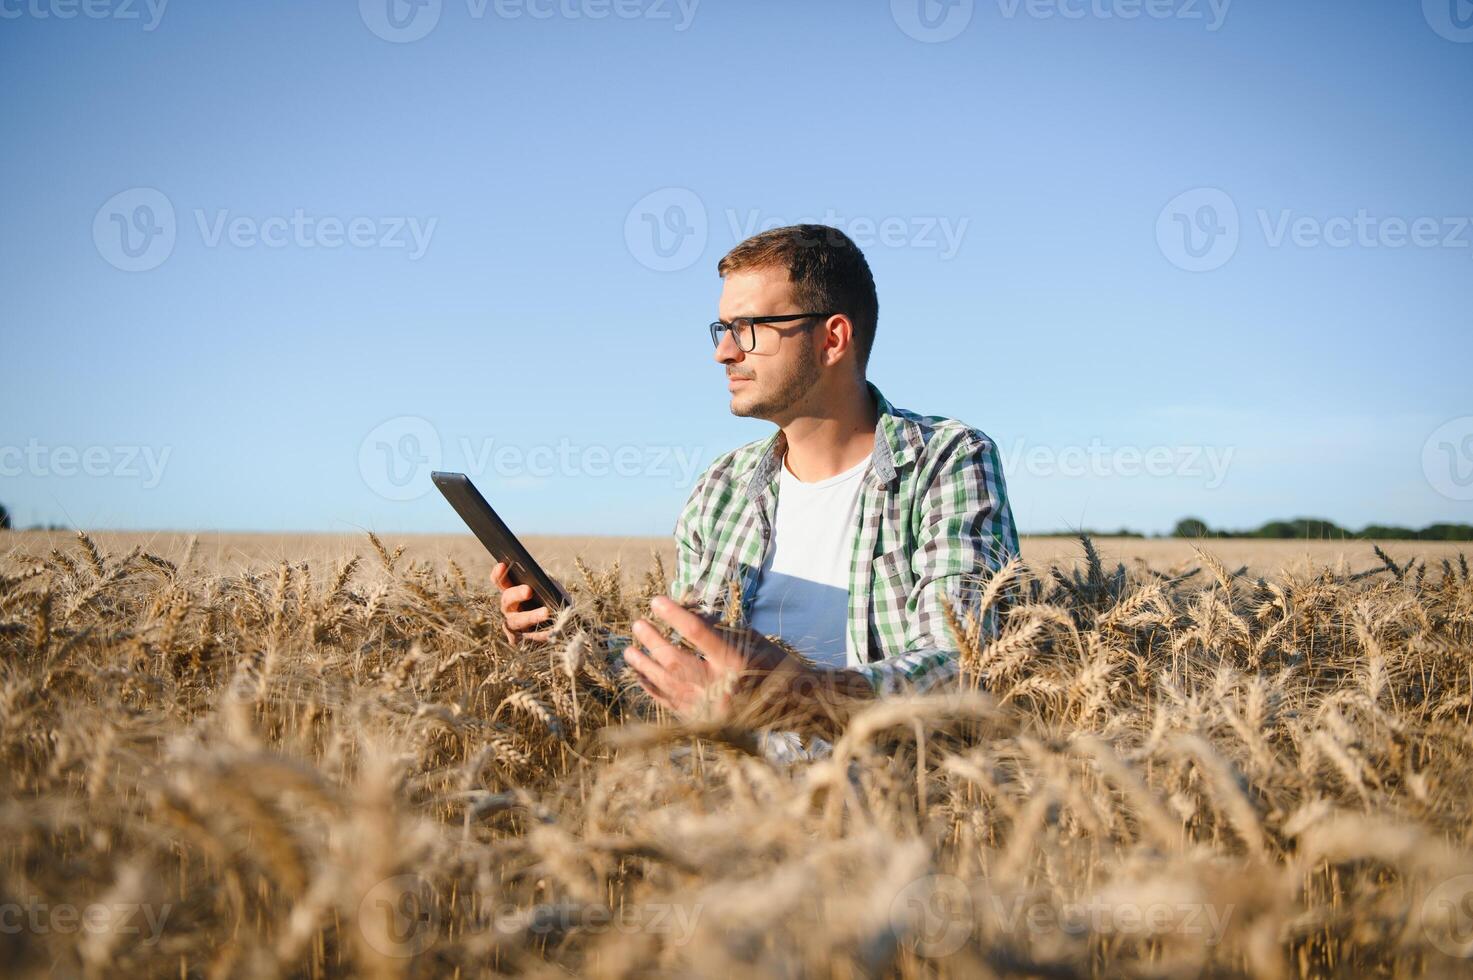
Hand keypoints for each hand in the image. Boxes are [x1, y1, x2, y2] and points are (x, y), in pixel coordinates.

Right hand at [491, 561, 555, 645]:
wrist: (562, 626)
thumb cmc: (553, 601)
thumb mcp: (550, 588)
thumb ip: (543, 581)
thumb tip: (542, 577)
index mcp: (512, 592)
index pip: (500, 581)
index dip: (498, 574)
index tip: (502, 565)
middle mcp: (508, 608)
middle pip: (507, 600)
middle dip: (517, 594)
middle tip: (528, 590)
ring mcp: (512, 626)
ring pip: (517, 621)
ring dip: (531, 616)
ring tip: (546, 612)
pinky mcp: (520, 642)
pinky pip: (529, 638)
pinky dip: (541, 634)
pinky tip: (552, 629)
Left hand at [623, 595, 815, 722]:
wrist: (792, 704)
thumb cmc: (771, 662)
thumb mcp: (750, 637)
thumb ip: (718, 628)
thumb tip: (685, 613)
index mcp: (735, 660)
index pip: (698, 633)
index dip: (675, 616)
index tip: (656, 601)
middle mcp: (720, 686)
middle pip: (676, 661)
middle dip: (653, 642)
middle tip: (638, 625)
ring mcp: (710, 707)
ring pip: (667, 684)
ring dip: (645, 665)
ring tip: (629, 649)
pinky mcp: (704, 721)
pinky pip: (670, 703)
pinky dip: (653, 688)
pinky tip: (640, 675)